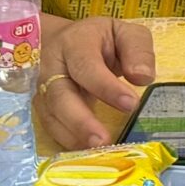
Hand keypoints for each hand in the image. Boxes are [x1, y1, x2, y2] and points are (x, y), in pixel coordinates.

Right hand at [34, 16, 155, 149]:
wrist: (67, 40)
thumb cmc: (103, 39)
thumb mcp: (125, 33)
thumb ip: (137, 50)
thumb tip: (142, 77)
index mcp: (76, 42)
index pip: (87, 66)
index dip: (106, 87)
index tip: (130, 104)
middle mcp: (53, 65)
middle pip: (60, 94)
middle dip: (80, 120)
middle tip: (102, 140)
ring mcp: (43, 87)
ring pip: (50, 114)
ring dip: (71, 135)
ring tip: (95, 150)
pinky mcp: (42, 105)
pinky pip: (49, 125)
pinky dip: (65, 140)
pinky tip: (84, 152)